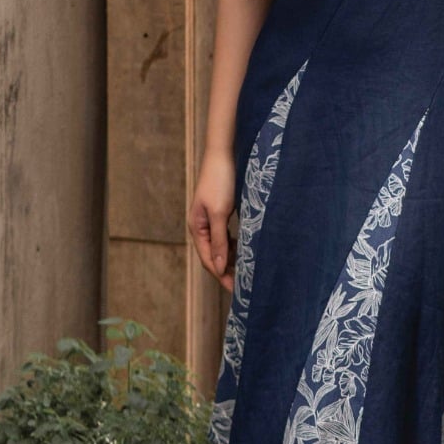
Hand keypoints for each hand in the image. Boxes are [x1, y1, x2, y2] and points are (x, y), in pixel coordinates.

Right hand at [189, 149, 236, 289]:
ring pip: (221, 246)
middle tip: (243, 285)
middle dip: (226, 270)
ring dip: (231, 258)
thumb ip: (218, 240)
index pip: (207, 259)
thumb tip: (217, 266)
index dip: (220, 275)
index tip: (235, 289)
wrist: (223, 155)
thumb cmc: (220, 181)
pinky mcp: (221, 212)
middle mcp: (202, 226)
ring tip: (245, 271)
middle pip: (213, 255)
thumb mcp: (220, 213)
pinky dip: (235, 245)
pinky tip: (245, 249)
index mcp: (197, 227)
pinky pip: (226, 236)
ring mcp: (211, 219)